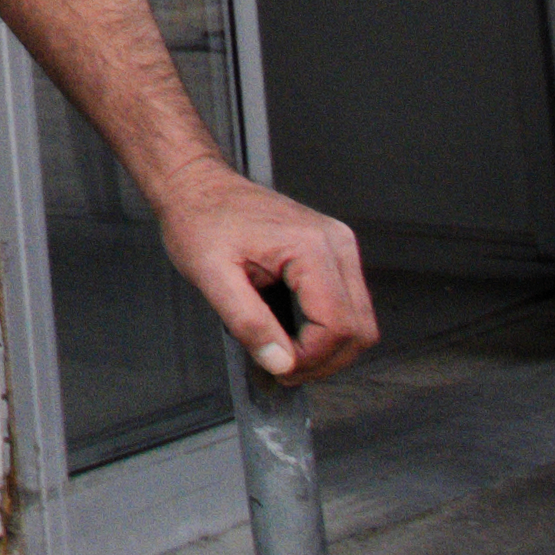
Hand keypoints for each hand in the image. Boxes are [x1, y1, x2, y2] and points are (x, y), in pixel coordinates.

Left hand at [152, 164, 376, 382]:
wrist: (196, 185)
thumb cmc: (199, 219)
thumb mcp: (210, 275)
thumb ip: (248, 322)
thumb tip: (281, 362)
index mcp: (310, 247)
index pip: (337, 325)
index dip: (312, 359)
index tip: (279, 369)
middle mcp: (335, 244)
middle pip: (358, 328)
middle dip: (323, 360)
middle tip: (282, 369)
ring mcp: (338, 246)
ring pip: (358, 321)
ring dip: (326, 348)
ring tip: (283, 352)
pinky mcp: (332, 252)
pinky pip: (346, 305)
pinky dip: (324, 329)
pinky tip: (291, 331)